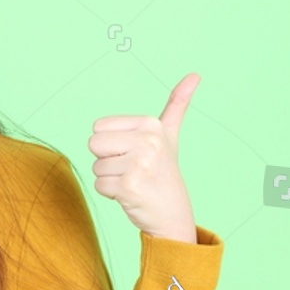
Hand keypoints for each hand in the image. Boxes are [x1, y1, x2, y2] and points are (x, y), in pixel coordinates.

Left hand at [88, 73, 199, 242]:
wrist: (174, 214)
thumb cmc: (164, 172)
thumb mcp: (169, 135)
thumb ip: (176, 105)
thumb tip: (195, 74)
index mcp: (151, 124)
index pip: (99, 128)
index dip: (111, 145)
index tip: (133, 154)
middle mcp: (148, 140)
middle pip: (94, 144)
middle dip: (107, 161)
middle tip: (132, 170)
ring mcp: (139, 164)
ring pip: (96, 167)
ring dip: (110, 179)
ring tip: (134, 182)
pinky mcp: (130, 186)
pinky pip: (99, 185)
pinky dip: (111, 194)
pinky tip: (131, 195)